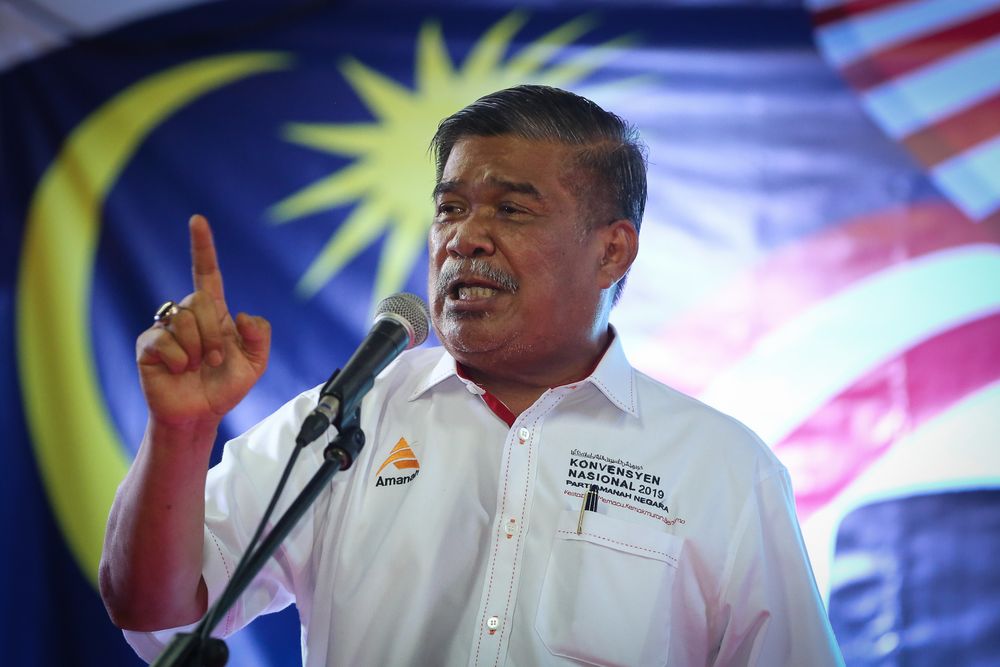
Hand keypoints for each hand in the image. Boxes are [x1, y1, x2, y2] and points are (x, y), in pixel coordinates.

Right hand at [136, 214, 270, 432]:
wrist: (200, 415)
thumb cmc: (225, 387)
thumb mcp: (256, 363)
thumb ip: (260, 336)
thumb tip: (242, 314)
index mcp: (214, 313)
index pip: (207, 272)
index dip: (202, 247)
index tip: (198, 220)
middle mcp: (188, 316)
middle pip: (199, 301)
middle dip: (214, 334)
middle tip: (216, 361)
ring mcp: (166, 328)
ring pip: (183, 320)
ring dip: (199, 349)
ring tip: (198, 367)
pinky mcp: (148, 345)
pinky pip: (164, 340)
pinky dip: (180, 359)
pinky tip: (180, 371)